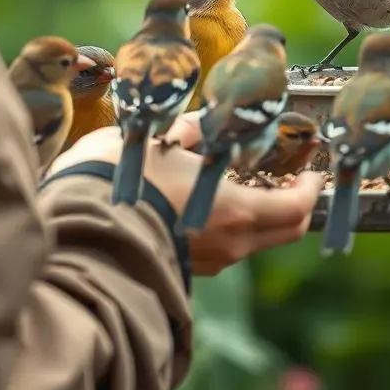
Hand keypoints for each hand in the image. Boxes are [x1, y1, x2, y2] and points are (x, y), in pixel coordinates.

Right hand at [44, 119, 324, 276]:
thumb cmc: (124, 180)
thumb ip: (191, 131)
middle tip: (289, 177)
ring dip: (261, 214)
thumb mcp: (162, 143)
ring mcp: (209, 262)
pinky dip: (234, 225)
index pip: (296, 209)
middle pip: (284, 230)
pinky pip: (226, 248)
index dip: (310, 188)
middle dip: (293, 203)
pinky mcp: (187, 269)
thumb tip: (202, 121)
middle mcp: (230, 244)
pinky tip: (212, 202)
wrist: (78, 230)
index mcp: (236, 211)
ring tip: (247, 182)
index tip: (311, 171)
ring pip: (254, 241)